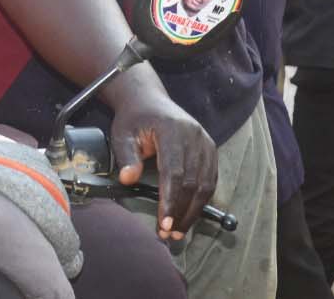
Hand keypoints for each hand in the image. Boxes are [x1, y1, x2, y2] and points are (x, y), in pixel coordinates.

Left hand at [110, 81, 217, 239]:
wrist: (148, 99)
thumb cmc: (134, 118)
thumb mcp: (122, 134)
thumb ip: (127, 156)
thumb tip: (128, 180)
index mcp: (173, 129)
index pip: (175, 172)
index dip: (171, 201)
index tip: (164, 224)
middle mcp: (195, 135)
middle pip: (193, 182)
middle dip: (182, 212)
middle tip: (169, 234)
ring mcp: (206, 142)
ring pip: (205, 184)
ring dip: (193, 211)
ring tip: (179, 231)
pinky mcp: (210, 149)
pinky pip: (210, 179)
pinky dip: (201, 200)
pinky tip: (189, 214)